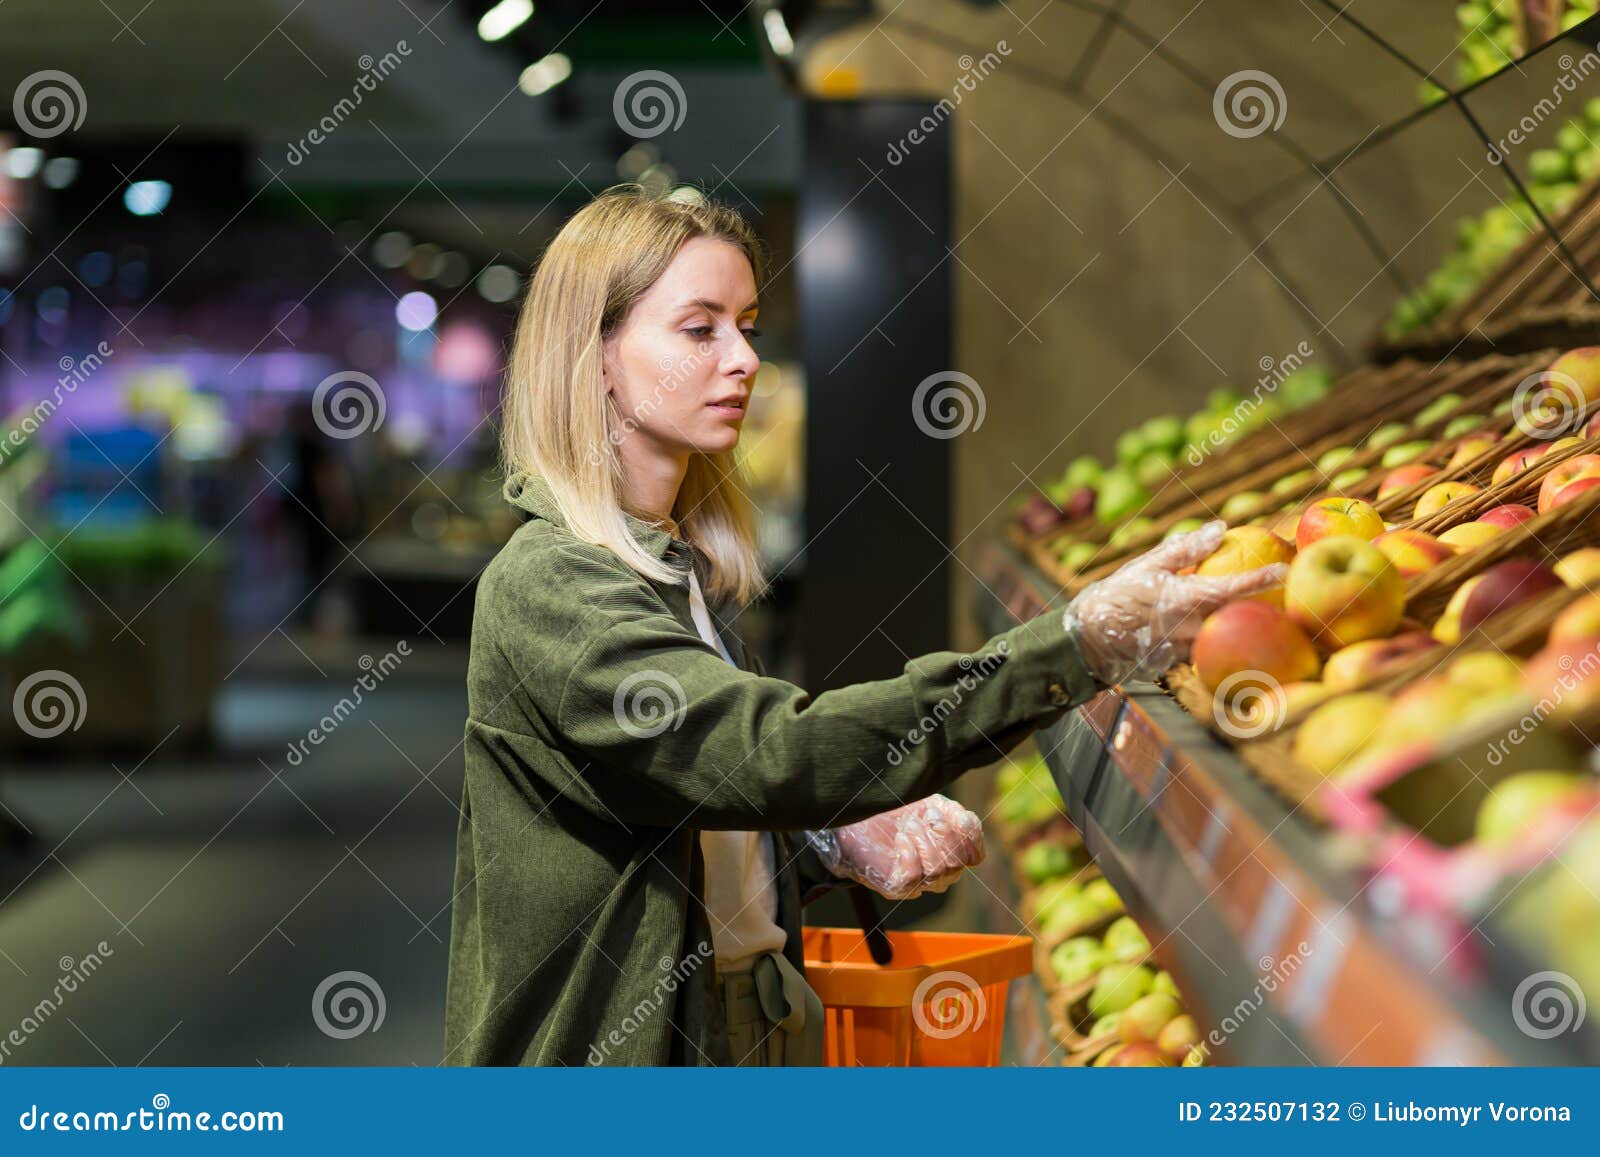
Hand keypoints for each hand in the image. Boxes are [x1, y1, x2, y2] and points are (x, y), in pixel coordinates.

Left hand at [805, 795, 985, 900]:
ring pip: (938, 872)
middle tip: (925, 817)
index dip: (969, 835)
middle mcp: (939, 873)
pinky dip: (908, 853)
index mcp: (951, 853)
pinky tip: (899, 838)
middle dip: (943, 835)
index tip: (950, 815)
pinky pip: (913, 877)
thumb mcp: (932, 804)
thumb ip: (956, 813)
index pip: (975, 856)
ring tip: (909, 825)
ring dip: (924, 842)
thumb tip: (966, 823)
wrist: (858, 817)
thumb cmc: (896, 811)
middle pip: (957, 864)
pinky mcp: (896, 887)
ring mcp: (918, 883)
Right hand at [1067, 520, 1286, 684]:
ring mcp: (1188, 649)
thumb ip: (1186, 549)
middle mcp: (1191, 627)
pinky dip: (1218, 637)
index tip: (1286, 569)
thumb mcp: (1148, 565)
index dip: (1261, 578)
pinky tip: (1224, 631)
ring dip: (1242, 623)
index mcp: (1185, 599)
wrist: (1089, 639)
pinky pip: (1207, 648)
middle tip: (1283, 592)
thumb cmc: (1117, 596)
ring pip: (1225, 634)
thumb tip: (1220, 529)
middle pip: (1238, 615)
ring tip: (1259, 612)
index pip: (1233, 588)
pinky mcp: (1181, 663)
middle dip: (1261, 604)